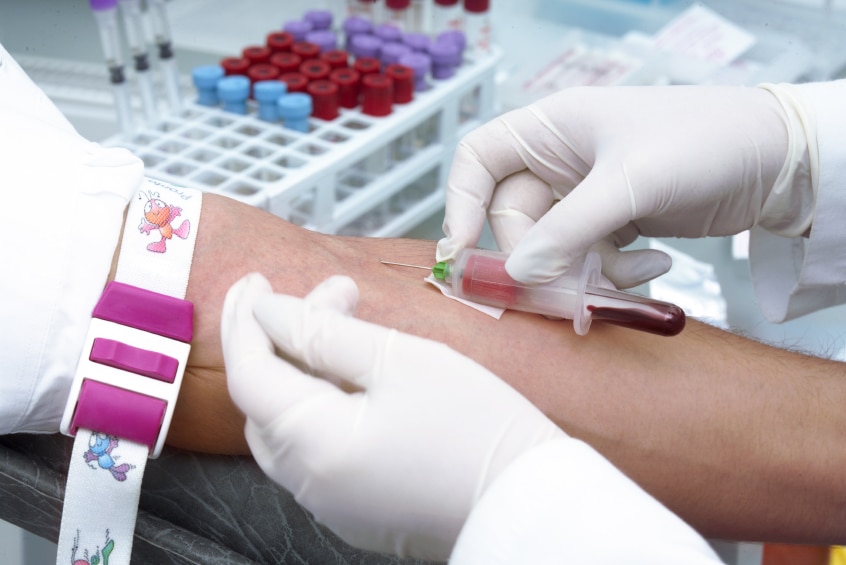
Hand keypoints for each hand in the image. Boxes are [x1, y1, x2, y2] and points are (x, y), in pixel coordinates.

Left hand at [221, 273, 565, 560]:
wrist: (531, 504)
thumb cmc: (479, 429)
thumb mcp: (400, 359)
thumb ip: (324, 332)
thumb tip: (270, 311)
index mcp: (314, 445)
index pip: (250, 374)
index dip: (246, 321)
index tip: (256, 282)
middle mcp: (310, 485)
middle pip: (267, 401)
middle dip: (285, 340)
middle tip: (328, 298)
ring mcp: (333, 504)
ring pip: (291, 426)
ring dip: (306, 371)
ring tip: (349, 329)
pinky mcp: (358, 510)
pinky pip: (318, 451)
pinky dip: (325, 406)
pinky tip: (361, 379)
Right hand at [437, 84, 811, 286]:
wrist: (777, 159)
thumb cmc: (704, 142)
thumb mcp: (630, 184)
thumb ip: (568, 230)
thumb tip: (519, 274)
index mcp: (552, 129)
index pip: (479, 161)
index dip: (460, 205)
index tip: (460, 254)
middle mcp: (562, 160)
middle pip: (515, 219)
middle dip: (538, 258)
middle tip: (562, 292)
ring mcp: (587, 194)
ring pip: (552, 247)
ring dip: (582, 273)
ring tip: (628, 277)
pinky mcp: (615, 221)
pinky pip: (589, 258)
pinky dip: (614, 273)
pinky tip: (656, 264)